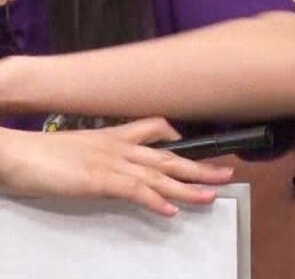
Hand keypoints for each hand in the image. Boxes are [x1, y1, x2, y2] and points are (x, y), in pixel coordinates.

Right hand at [0, 118, 233, 216]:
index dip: (179, 140)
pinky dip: (155, 200)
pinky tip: (171, 210)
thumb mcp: (80, 149)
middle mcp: (119, 147)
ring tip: (211, 194)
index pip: (155, 130)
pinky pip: (134, 191)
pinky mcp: (98, 180)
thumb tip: (117, 172)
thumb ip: (103, 156)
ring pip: (159, 175)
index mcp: (114, 137)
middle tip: (227, 173)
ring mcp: (111, 163)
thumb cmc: (41, 153)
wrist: (14, 152)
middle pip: (169, 156)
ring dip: (188, 187)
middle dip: (200, 166)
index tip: (199, 149)